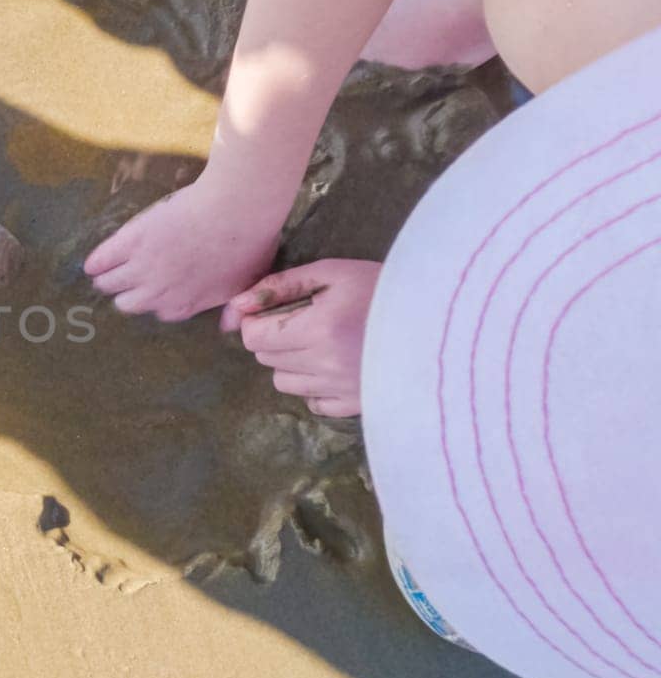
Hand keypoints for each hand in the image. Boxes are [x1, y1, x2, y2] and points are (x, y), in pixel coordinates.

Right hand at [83, 176, 286, 321]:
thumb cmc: (249, 245)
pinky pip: (103, 259)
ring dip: (106, 280)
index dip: (159, 301)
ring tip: (100, 275)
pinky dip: (95, 263)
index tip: (158, 292)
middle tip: (124, 283)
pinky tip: (90, 264)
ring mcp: (142, 268)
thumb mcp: (248, 283)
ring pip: (111, 283)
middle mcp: (158, 293)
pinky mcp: (131, 242)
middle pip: (130, 303)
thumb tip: (228, 328)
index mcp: (186, 304)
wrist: (235, 211)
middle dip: (127, 295)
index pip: (162, 312)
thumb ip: (235, 308)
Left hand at [221, 259, 380, 417]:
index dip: (258, 321)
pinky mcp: (356, 405)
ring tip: (320, 343)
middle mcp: (325, 365)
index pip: (254, 337)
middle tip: (305, 321)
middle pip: (266, 359)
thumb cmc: (384, 287)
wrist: (440, 319)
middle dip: (275, 338)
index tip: (279, 310)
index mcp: (318, 329)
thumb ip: (280, 286)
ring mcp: (341, 390)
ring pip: (284, 383)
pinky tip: (334, 365)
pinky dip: (314, 386)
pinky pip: (313, 402)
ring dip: (291, 363)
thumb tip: (236, 305)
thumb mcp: (332, 272)